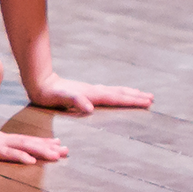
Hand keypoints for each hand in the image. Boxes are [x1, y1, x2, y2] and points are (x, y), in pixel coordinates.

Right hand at [0, 120, 68, 165]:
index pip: (24, 140)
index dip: (41, 142)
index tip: (58, 144)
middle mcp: (0, 139)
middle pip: (28, 142)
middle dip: (48, 146)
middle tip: (66, 150)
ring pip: (22, 146)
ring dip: (41, 151)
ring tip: (57, 155)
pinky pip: (6, 153)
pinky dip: (19, 156)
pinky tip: (31, 161)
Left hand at [22, 71, 152, 114]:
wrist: (40, 83)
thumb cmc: (50, 94)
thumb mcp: (62, 98)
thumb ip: (76, 101)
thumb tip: (89, 108)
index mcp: (92, 94)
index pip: (116, 98)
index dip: (132, 100)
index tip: (148, 102)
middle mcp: (94, 91)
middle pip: (119, 93)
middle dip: (136, 96)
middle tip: (152, 98)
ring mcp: (90, 90)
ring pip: (114, 91)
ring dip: (128, 93)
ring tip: (141, 94)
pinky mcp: (85, 92)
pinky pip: (107, 93)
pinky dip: (116, 93)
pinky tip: (116, 94)